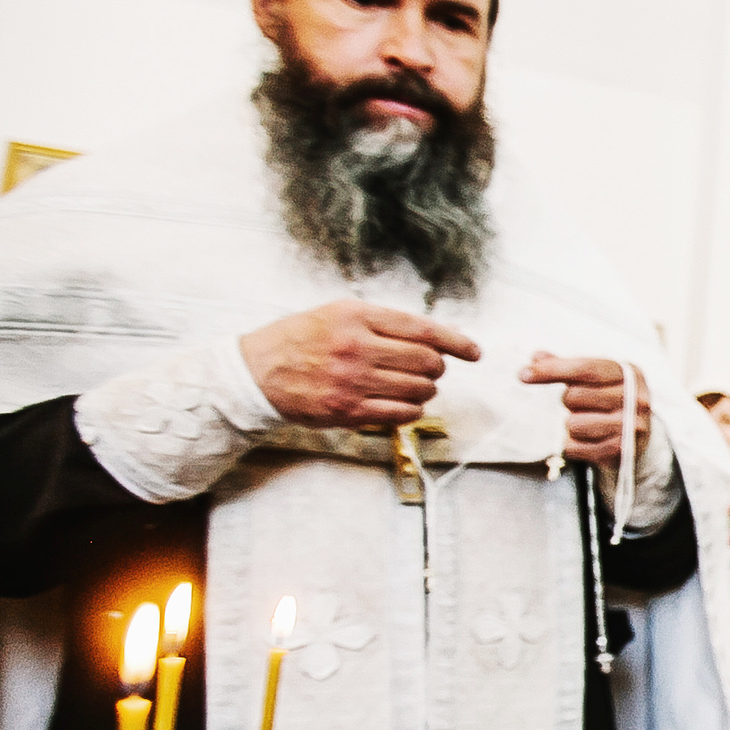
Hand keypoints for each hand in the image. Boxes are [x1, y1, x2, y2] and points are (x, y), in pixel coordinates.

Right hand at [239, 299, 480, 427]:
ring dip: (425, 389)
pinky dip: (412, 410)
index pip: (423, 329)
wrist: (255, 372)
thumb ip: (388, 322)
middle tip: (429, 369)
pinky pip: (402, 414)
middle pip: (428, 361)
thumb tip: (443, 332)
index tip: (473, 351)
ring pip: (420, 389)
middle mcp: (356, 347)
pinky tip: (403, 404)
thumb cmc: (301, 339)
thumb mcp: (339, 314)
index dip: (456, 341)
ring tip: (410, 384)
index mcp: (356, 316)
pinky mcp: (348, 411)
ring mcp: (352, 381)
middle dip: (437, 367)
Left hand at [521, 352, 648, 471]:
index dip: (552, 370)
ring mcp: (630, 426)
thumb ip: (567, 366)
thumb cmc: (611, 401)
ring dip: (572, 426)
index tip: (524, 374)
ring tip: (588, 424)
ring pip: (574, 424)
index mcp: (629, 374)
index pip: (586, 369)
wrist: (638, 437)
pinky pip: (575, 447)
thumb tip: (536, 357)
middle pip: (576, 396)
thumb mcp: (596, 378)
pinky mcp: (620, 451)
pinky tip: (588, 441)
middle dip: (570, 402)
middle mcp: (636, 399)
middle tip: (582, 406)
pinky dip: (574, 445)